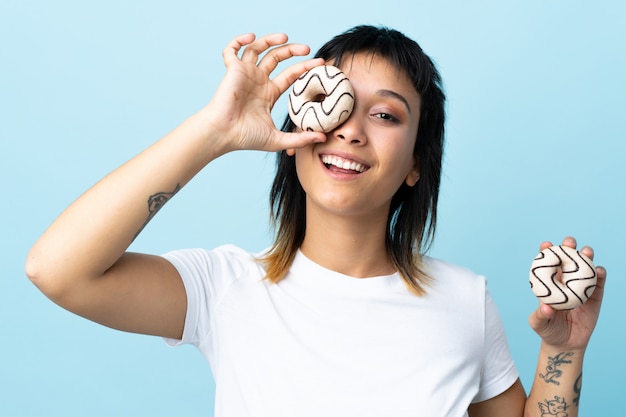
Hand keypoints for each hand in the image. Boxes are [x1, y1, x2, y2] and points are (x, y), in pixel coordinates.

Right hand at [203, 33, 326, 152]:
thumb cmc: (246, 138)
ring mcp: (245, 74)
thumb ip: (300, 139)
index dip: (305, 67)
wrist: (223, 134)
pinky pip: (232, 50)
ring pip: (257, 48)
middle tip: (307, 49)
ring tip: (284, 37)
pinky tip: (251, 36)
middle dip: (291, 50)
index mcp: (269, 93)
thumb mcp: (278, 140)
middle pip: (276, 57)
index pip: (291, 74)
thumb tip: (323, 137)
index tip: (320, 63)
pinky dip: (239, 40)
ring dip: (270, 39)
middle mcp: (258, 80)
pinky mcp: (232, 70)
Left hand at [528, 236, 606, 350]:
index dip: (546, 252)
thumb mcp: (538, 323)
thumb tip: (547, 307)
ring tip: (587, 251)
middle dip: (568, 248)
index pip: (547, 264)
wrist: (566, 344)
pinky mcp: (595, 298)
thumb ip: (540, 315)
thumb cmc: (548, 330)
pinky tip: (599, 270)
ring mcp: (580, 288)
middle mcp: (565, 282)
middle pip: (567, 260)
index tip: (546, 244)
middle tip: (569, 242)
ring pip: (584, 268)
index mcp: (549, 284)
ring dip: (587, 257)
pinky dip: (600, 275)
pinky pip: (599, 284)